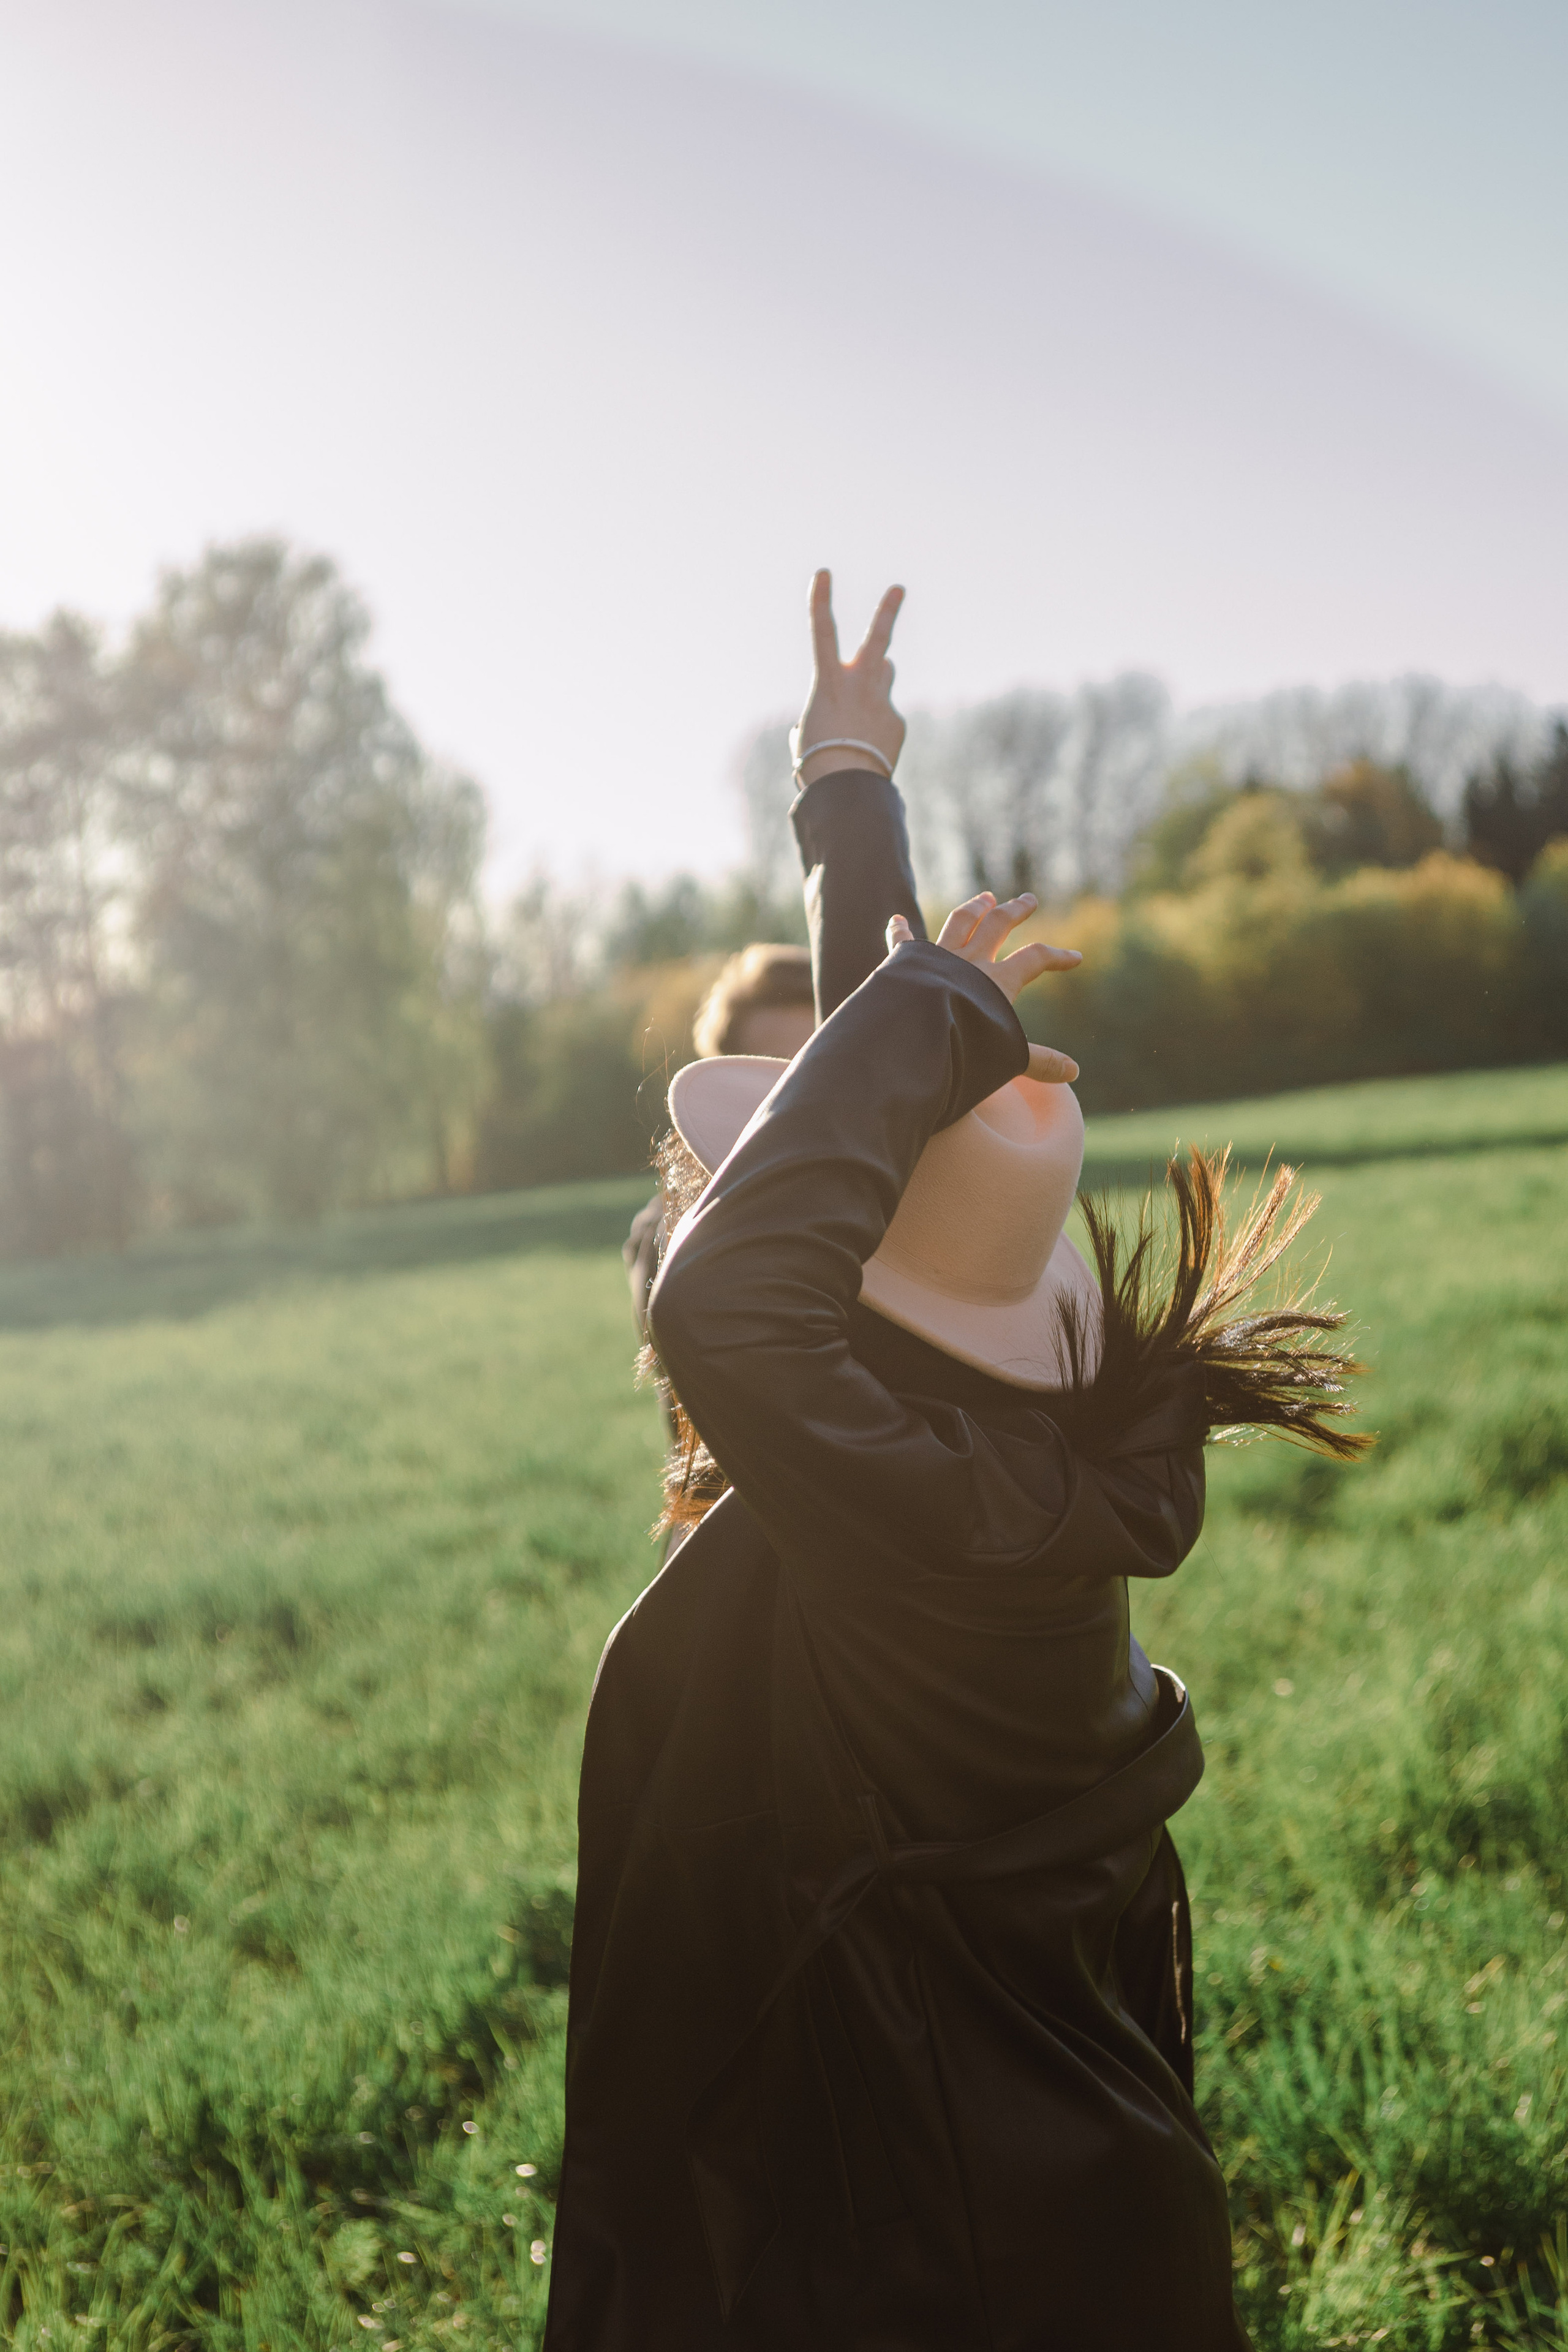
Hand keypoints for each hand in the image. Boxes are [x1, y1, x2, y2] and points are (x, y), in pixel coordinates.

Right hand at [794, 570, 905, 787]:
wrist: (847, 789)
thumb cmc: (816, 761)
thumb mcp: (809, 730)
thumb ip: (826, 708)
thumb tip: (844, 710)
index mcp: (828, 683)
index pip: (822, 632)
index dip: (820, 600)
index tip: (824, 573)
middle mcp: (859, 684)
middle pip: (878, 638)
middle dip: (887, 611)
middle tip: (898, 588)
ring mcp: (882, 701)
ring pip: (885, 671)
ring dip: (876, 675)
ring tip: (861, 703)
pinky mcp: (897, 721)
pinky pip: (886, 714)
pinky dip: (877, 726)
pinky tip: (868, 748)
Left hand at [887, 894, 1081, 1082]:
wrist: (913, 1034)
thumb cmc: (963, 1047)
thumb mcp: (1007, 1056)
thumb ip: (1039, 1062)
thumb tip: (1073, 1073)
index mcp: (997, 980)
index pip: (1035, 959)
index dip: (1057, 957)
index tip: (1075, 957)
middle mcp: (969, 961)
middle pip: (998, 925)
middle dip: (1015, 910)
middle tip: (1029, 899)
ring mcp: (937, 957)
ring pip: (960, 923)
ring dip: (974, 908)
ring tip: (985, 898)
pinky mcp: (906, 962)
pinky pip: (903, 940)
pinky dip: (900, 929)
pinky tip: (896, 919)